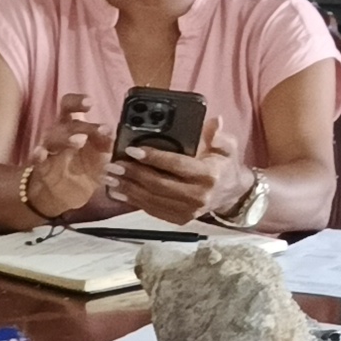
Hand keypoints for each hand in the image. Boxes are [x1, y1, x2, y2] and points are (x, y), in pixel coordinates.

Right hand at [22, 98, 109, 221]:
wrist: (64, 195)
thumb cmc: (82, 170)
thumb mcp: (100, 158)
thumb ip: (107, 146)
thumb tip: (116, 137)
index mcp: (72, 127)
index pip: (70, 107)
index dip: (78, 102)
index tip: (90, 102)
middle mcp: (59, 134)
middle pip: (64, 121)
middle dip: (82, 125)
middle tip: (100, 131)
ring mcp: (49, 150)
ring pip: (52, 137)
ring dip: (65, 137)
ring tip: (79, 141)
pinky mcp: (41, 167)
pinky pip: (37, 159)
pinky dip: (38, 155)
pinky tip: (41, 153)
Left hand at [113, 106, 236, 225]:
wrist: (230, 194)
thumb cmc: (224, 165)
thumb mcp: (228, 146)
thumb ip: (219, 135)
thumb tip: (215, 121)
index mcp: (208, 175)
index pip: (176, 165)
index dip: (153, 157)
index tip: (132, 149)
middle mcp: (198, 196)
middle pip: (159, 184)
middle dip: (133, 174)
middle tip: (114, 164)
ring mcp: (188, 211)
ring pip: (152, 199)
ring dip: (128, 188)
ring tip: (110, 177)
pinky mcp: (180, 219)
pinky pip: (153, 210)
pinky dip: (134, 201)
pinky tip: (119, 191)